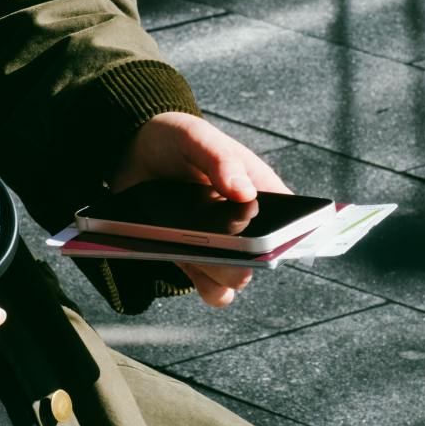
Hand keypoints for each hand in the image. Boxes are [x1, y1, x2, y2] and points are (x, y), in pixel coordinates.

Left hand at [110, 112, 290, 307]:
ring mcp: (222, 245)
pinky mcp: (196, 260)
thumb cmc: (174, 139)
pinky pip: (212, 288)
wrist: (133, 155)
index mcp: (258, 188)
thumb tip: (246, 194)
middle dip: (244, 256)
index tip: (270, 235)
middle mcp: (247, 222)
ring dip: (220, 273)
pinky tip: (182, 260)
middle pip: (264, 256)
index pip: (292, 216)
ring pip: (237, 278)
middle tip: (220, 239)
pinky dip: (202, 283)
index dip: (289, 232)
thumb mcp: (196, 137)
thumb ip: (220, 159)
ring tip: (195, 250)